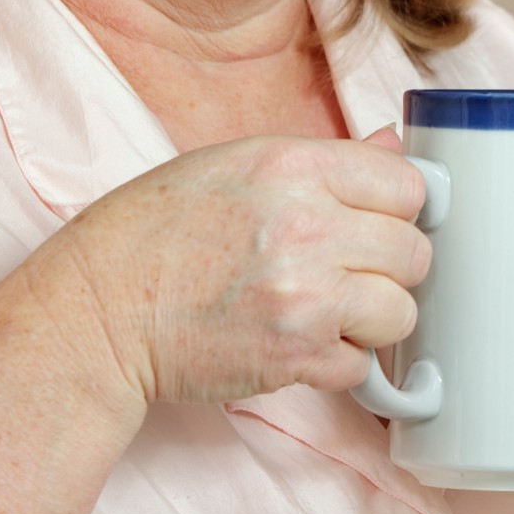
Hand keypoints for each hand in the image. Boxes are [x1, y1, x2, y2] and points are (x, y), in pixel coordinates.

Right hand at [29, 129, 430, 407]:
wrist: (99, 309)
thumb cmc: (156, 231)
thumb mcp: (236, 164)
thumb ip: (324, 160)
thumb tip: (395, 147)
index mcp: (293, 165)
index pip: (406, 183)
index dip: (396, 207)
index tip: (378, 221)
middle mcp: (308, 226)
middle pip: (414, 251)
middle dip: (389, 265)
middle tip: (347, 270)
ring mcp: (306, 296)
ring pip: (400, 312)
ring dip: (371, 317)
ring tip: (325, 308)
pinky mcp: (295, 356)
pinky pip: (359, 365)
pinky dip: (336, 361)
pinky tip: (297, 340)